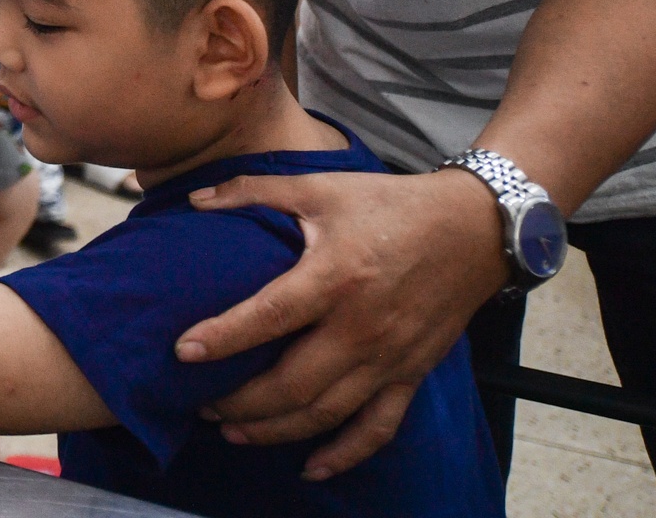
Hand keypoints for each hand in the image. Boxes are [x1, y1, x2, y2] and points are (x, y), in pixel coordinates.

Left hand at [174, 169, 508, 479]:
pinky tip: (311, 468)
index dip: (222, 337)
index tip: (183, 352)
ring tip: (232, 432)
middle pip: (292, 383)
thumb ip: (253, 191)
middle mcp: (361, 327)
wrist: (472, 230)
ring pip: (325, 412)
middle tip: (200, 405)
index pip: (268, 317)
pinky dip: (344, 455)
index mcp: (334, 277)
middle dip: (239, 402)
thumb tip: (196, 199)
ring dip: (275, 430)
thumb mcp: (320, 187)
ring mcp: (388, 357)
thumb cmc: (390, 205)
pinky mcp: (410, 373)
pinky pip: (378, 428)